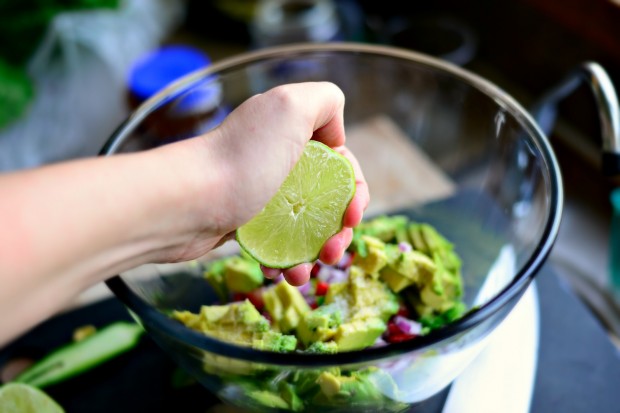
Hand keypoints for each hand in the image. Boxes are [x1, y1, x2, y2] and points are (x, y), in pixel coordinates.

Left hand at [195, 82, 368, 285]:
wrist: (186, 203)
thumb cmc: (243, 159)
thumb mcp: (290, 107)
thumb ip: (325, 101)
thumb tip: (337, 133)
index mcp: (295, 134)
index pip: (342, 164)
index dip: (354, 191)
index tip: (352, 215)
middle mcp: (280, 161)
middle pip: (328, 200)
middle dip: (339, 230)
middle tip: (331, 253)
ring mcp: (264, 194)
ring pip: (306, 226)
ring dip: (315, 253)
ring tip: (305, 273)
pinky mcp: (246, 223)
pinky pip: (278, 244)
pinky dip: (286, 260)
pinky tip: (281, 272)